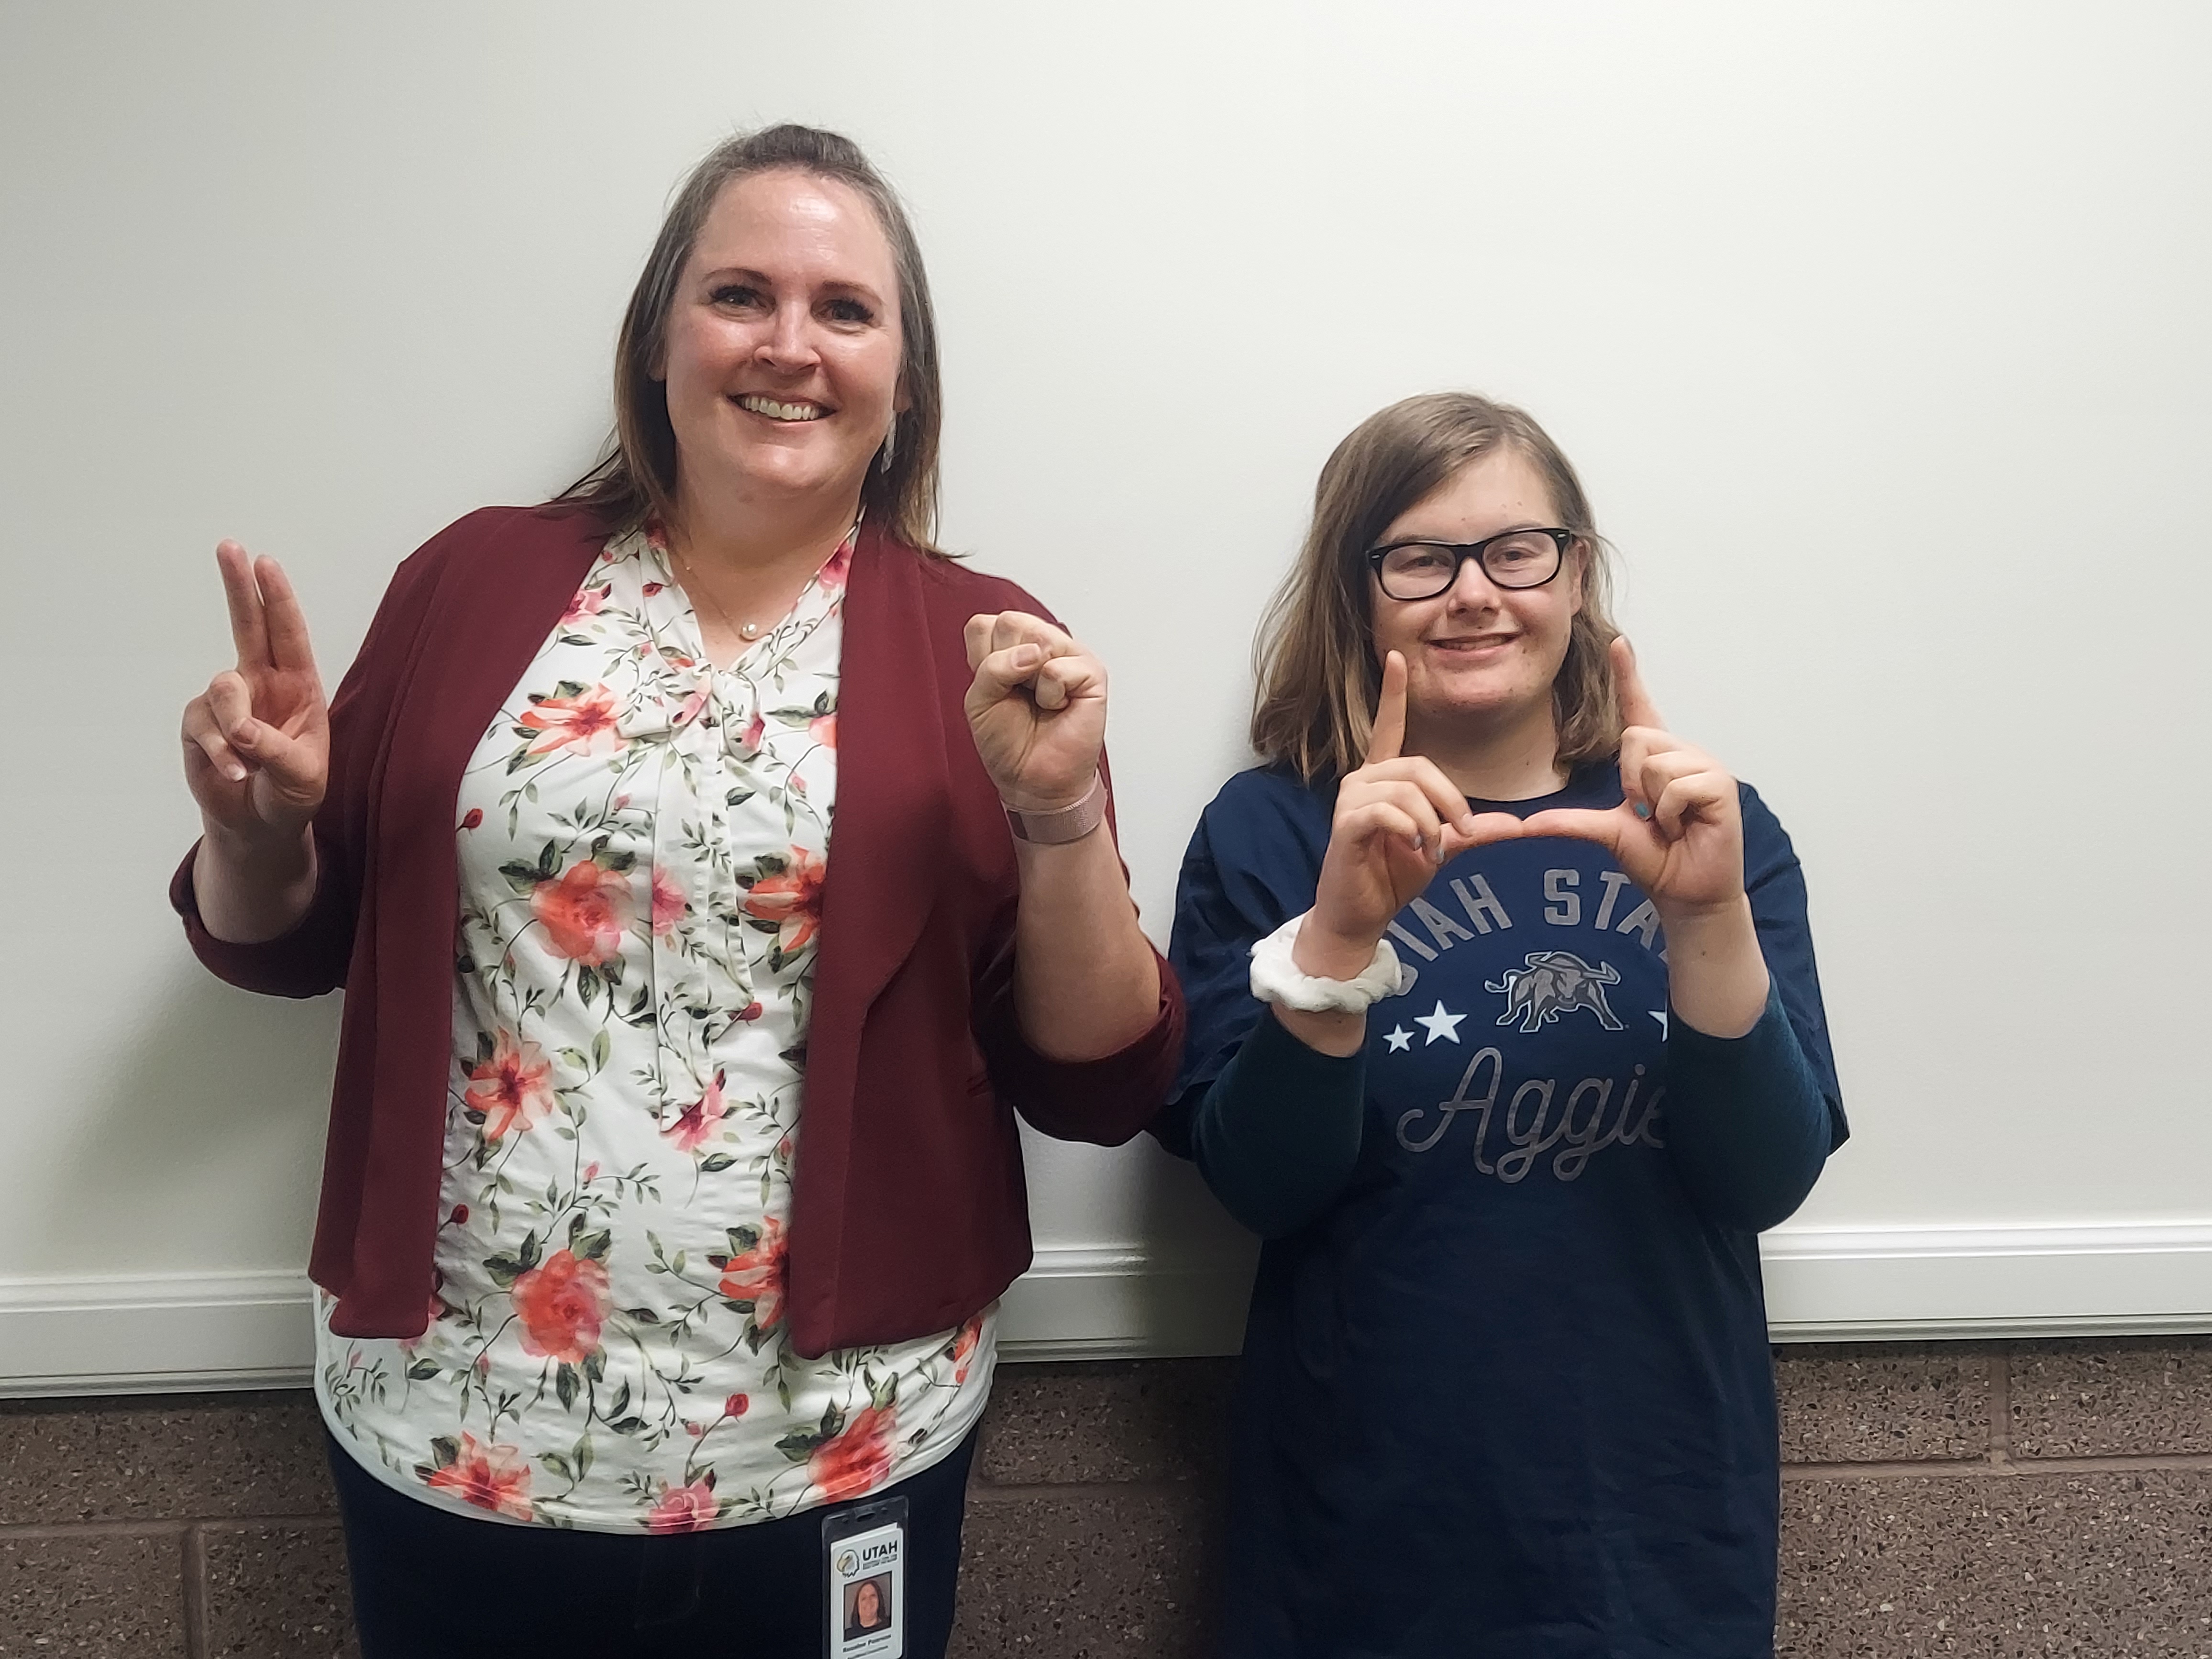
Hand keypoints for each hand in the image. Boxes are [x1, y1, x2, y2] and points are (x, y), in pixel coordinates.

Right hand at [180, 541, 329, 847]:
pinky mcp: (199, 724)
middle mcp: (262, 684)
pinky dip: (218, 751)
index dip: (278, 599)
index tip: (265, 563)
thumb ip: (278, 750)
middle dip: (239, 586)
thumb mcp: (303, 776)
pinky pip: (202, 725)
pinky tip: (234, 772)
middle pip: (247, 626)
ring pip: (221, 690)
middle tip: (229, 546)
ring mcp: (228, 702)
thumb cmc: (291, 793)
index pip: (288, 634)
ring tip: (249, 763)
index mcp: (298, 686)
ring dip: (234, 728)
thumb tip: (241, 729)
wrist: (260, 825)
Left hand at [962, 610, 1106, 813]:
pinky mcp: (1092, 672)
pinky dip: (1050, 695)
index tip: (995, 689)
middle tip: (1018, 694)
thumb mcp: (979, 699)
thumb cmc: (1009, 741)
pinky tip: (1058, 707)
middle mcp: (1043, 643)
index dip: (981, 659)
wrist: (1032, 780)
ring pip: (1036, 637)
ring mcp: (1069, 654)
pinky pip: (1057, 668)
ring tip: (1039, 701)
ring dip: (1027, 679)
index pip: (985, 624)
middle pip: (1010, 622)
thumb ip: (991, 666)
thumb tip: (1033, 652)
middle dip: (1003, 666)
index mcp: (1014, 645)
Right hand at [1300, 652, 1524, 974]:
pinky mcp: (1344, 825)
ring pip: (1404, 788)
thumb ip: (1471, 832)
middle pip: (1417, 765)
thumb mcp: (1440, 848)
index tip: (1396, 658)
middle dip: (1449, 798)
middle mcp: (1362, 781)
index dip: (1392, 693)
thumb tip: (1517, 824)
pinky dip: (1409, 828)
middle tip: (1463, 832)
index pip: (1389, 727)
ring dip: (1431, 819)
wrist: (1359, 915)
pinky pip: (1385, 811)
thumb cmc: (1391, 877)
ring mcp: (1350, 801)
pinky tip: (1414, 848)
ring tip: (1434, 848)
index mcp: (1383, 779)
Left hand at [1519, 638, 1744, 922]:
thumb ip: (1571, 822)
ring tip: (1669, 823)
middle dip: (1630, 782)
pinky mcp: (1721, 785)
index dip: (1629, 676)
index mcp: (1656, 758)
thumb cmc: (1656, 859)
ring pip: (1654, 763)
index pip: (1640, 709)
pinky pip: (1676, 785)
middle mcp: (1682, 753)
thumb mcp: (1607, 833)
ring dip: (1651, 803)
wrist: (1687, 892)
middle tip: (1648, 815)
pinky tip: (1684, 827)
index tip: (1617, 643)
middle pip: (1635, 738)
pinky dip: (1670, 813)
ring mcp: (1705, 766)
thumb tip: (1528, 825)